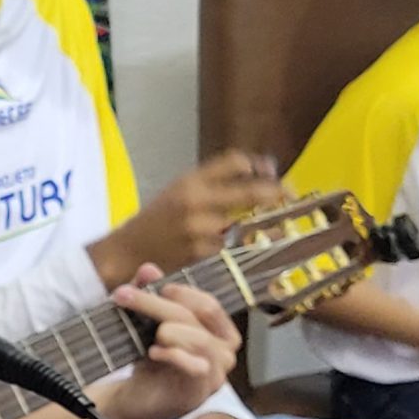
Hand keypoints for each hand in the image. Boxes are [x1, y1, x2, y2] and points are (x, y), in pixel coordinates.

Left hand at [89, 265, 240, 418]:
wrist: (136, 401)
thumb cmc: (150, 361)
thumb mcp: (148, 324)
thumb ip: (150, 296)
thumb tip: (148, 269)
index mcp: (220, 332)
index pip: (209, 304)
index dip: (182, 291)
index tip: (153, 287)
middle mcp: (225, 352)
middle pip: (199, 315)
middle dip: (157, 303)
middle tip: (122, 295)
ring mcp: (216, 374)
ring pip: (198, 338)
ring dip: (165, 328)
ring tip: (146, 334)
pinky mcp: (200, 392)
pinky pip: (196, 367)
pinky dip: (173, 355)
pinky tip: (153, 353)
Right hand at [91, 151, 286, 283]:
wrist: (127, 252)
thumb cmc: (156, 220)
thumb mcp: (179, 190)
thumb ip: (213, 182)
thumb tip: (260, 172)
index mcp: (190, 181)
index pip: (235, 162)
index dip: (259, 165)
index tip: (272, 172)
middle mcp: (195, 202)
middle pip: (250, 192)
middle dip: (276, 193)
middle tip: (290, 196)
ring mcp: (198, 230)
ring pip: (247, 226)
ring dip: (267, 228)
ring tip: (281, 229)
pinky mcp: (199, 255)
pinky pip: (233, 250)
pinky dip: (248, 249)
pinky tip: (256, 250)